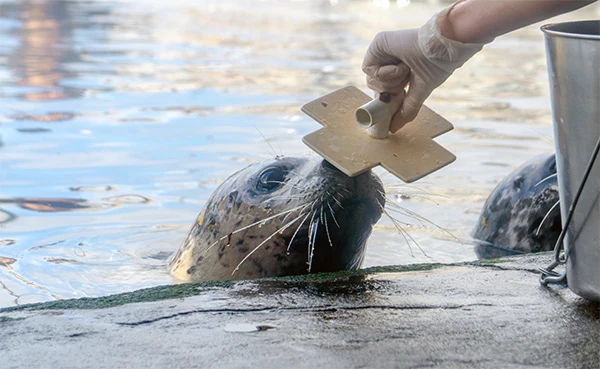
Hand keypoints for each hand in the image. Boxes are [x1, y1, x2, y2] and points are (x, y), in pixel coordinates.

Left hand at [362, 5, 485, 131]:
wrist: (445, 47)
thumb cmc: (437, 65)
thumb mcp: (420, 91)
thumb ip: (406, 109)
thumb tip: (393, 129)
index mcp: (396, 70)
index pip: (382, 91)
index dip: (387, 99)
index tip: (397, 102)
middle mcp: (387, 60)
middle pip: (373, 87)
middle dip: (391, 90)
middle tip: (405, 84)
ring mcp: (381, 51)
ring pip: (370, 80)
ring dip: (391, 81)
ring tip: (407, 70)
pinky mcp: (377, 44)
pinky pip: (369, 68)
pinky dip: (387, 73)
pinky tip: (402, 65)